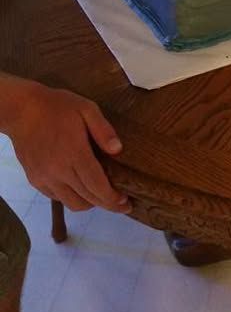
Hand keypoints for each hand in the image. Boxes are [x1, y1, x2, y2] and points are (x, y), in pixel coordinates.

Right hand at [3, 76, 129, 212]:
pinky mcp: (35, 180)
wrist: (23, 110)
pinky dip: (72, 197)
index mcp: (75, 154)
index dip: (113, 198)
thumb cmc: (58, 107)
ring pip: (72, 203)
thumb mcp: (86, 109)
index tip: (126, 202)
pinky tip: (80, 187)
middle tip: (121, 204)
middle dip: (107, 204)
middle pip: (87, 198)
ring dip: (89, 203)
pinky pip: (58, 197)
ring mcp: (45, 178)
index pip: (97, 186)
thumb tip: (118, 150)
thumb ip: (103, 130)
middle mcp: (59, 171)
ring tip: (101, 196)